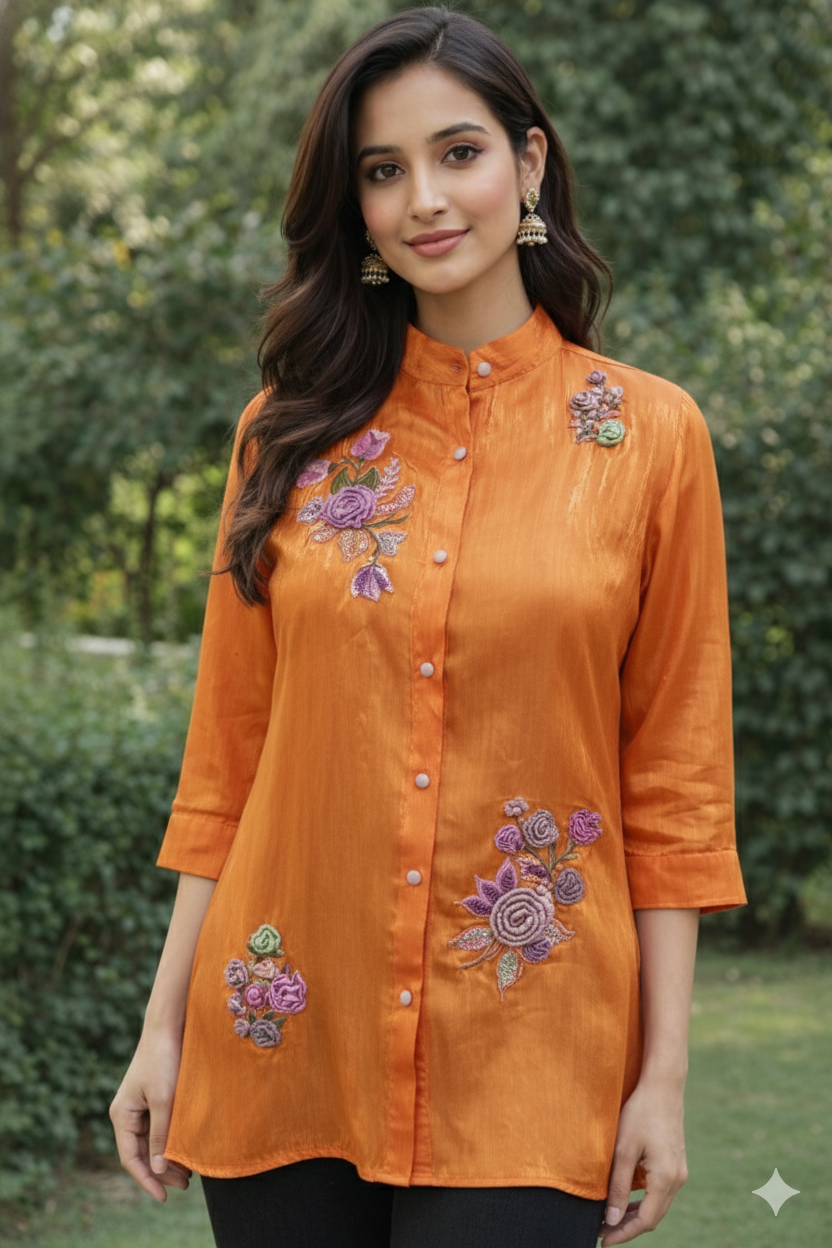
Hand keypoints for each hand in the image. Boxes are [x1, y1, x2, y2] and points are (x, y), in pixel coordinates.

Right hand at [109, 1028, 192, 1202]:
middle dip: (161, 1171)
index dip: (146, 1180)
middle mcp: (127, 1113)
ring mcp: (139, 1106)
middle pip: (141, 1152)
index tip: (164, 1196)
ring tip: (189, 1173)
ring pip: (151, 1141)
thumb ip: (161, 1135)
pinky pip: (159, 1127)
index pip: (131, 1158)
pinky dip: (171, 1140)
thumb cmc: (163, 1059)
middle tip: (185, 1185)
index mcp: (122, 1115)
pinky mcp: (153, 1098)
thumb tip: (158, 1169)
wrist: (168, 1026)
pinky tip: (186, 1149)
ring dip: (167, 1158)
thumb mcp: (164, 1100)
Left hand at [598, 1076, 688, 1244]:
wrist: (664, 1085)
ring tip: (610, 1217)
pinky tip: (626, 1197)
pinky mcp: (675, 1163)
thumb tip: (612, 1219)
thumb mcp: (624, 1149)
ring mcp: (679, 1171)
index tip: (603, 1240)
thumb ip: (618, 1186)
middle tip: (603, 1231)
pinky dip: (643, 1199)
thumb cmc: (641, 1112)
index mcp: (667, 1179)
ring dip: (635, 1214)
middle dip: (628, 1227)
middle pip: (653, 1217)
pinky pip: (660, 1191)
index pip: (645, 1221)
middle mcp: (678, 1179)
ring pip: (657, 1205)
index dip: (624, 1233)